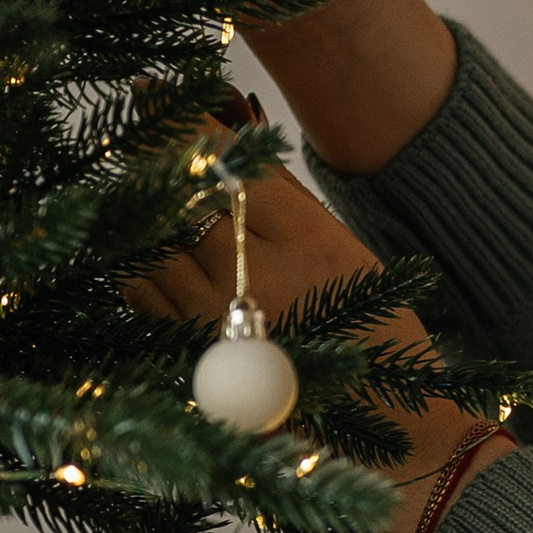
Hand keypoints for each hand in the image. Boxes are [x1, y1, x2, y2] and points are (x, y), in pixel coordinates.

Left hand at [127, 145, 511, 532]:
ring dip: (141, 214)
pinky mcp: (191, 363)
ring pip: (148, 247)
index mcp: (309, 244)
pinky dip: (138, 268)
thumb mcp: (354, 257)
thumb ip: (292, 205)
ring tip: (141, 194)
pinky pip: (141, 299)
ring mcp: (215, 326)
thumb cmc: (384, 343)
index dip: (182, 125)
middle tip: (137, 133)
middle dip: (151, 160)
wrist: (394, 442)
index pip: (226, 165)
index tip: (151, 90)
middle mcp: (255, 281)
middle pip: (177, 199)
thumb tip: (232, 147)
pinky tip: (148, 256)